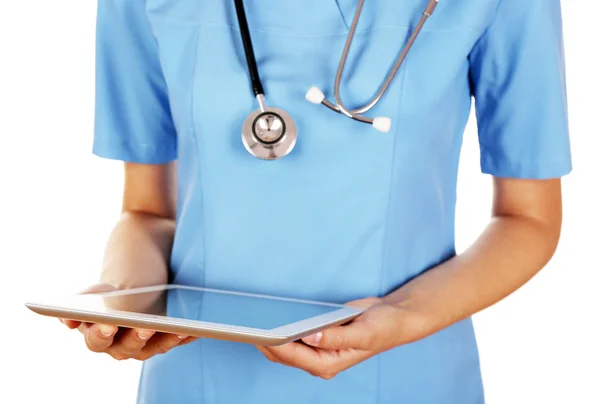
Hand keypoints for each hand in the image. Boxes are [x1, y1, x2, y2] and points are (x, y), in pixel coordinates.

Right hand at [59, 284, 197, 360]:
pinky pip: (177, 340)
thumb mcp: (103, 287)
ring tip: (178, 327)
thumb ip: (86, 301)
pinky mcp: (168, 338)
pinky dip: (186, 335)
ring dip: (166, 339)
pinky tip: (196, 325)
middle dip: (135, 337)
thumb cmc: (121, 276)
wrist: (147, 263)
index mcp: (97, 331)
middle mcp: (119, 344)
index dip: (101, 334)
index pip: (96, 340)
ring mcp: (146, 343)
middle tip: (145, 325)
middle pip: (126, 348)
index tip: (109, 324)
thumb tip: (67, 321)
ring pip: (154, 348)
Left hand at [256, 297, 423, 378]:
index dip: (276, 345)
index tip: (260, 334)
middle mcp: (320, 360)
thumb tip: (311, 337)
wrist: (391, 318)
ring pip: (286, 346)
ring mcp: (317, 349)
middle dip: (267, 342)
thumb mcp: (363, 332)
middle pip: (284, 354)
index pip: (294, 356)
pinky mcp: (317, 336)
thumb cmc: (381, 328)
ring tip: (252, 320)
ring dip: (271, 335)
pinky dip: (282, 327)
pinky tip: (270, 316)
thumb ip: (336, 337)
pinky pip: (293, 334)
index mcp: (329, 364)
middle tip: (248, 325)